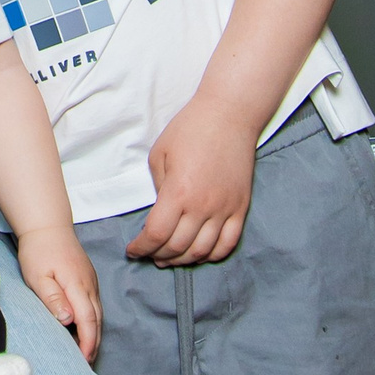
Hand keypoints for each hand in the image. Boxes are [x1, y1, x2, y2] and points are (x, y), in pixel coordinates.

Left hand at [14, 225, 101, 359]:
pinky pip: (94, 305)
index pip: (88, 320)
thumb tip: (68, 320)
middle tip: (87, 363)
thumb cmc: (39, 252)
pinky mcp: (88, 279)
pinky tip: (84, 329)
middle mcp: (89, 285)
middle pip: (97, 320)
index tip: (85, 359)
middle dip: (94, 343)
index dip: (88, 342)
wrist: (48, 226)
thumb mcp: (38, 276)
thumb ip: (53, 298)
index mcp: (77, 285)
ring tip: (86, 352)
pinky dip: (92, 321)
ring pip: (98, 313)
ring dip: (94, 333)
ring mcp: (91, 282)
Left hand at [127, 92, 257, 262]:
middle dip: (158, 256)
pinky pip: (228, 243)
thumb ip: (157, 188)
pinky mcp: (241, 207)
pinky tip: (200, 253)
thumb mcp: (159, 155)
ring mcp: (224, 209)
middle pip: (177, 247)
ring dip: (183, 260)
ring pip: (203, 251)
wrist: (230, 114)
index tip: (133, 250)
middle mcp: (202, 206)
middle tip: (149, 255)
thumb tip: (159, 212)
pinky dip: (213, 255)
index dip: (141, 248)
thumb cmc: (190, 129)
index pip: (156, 235)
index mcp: (177, 192)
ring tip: (170, 258)